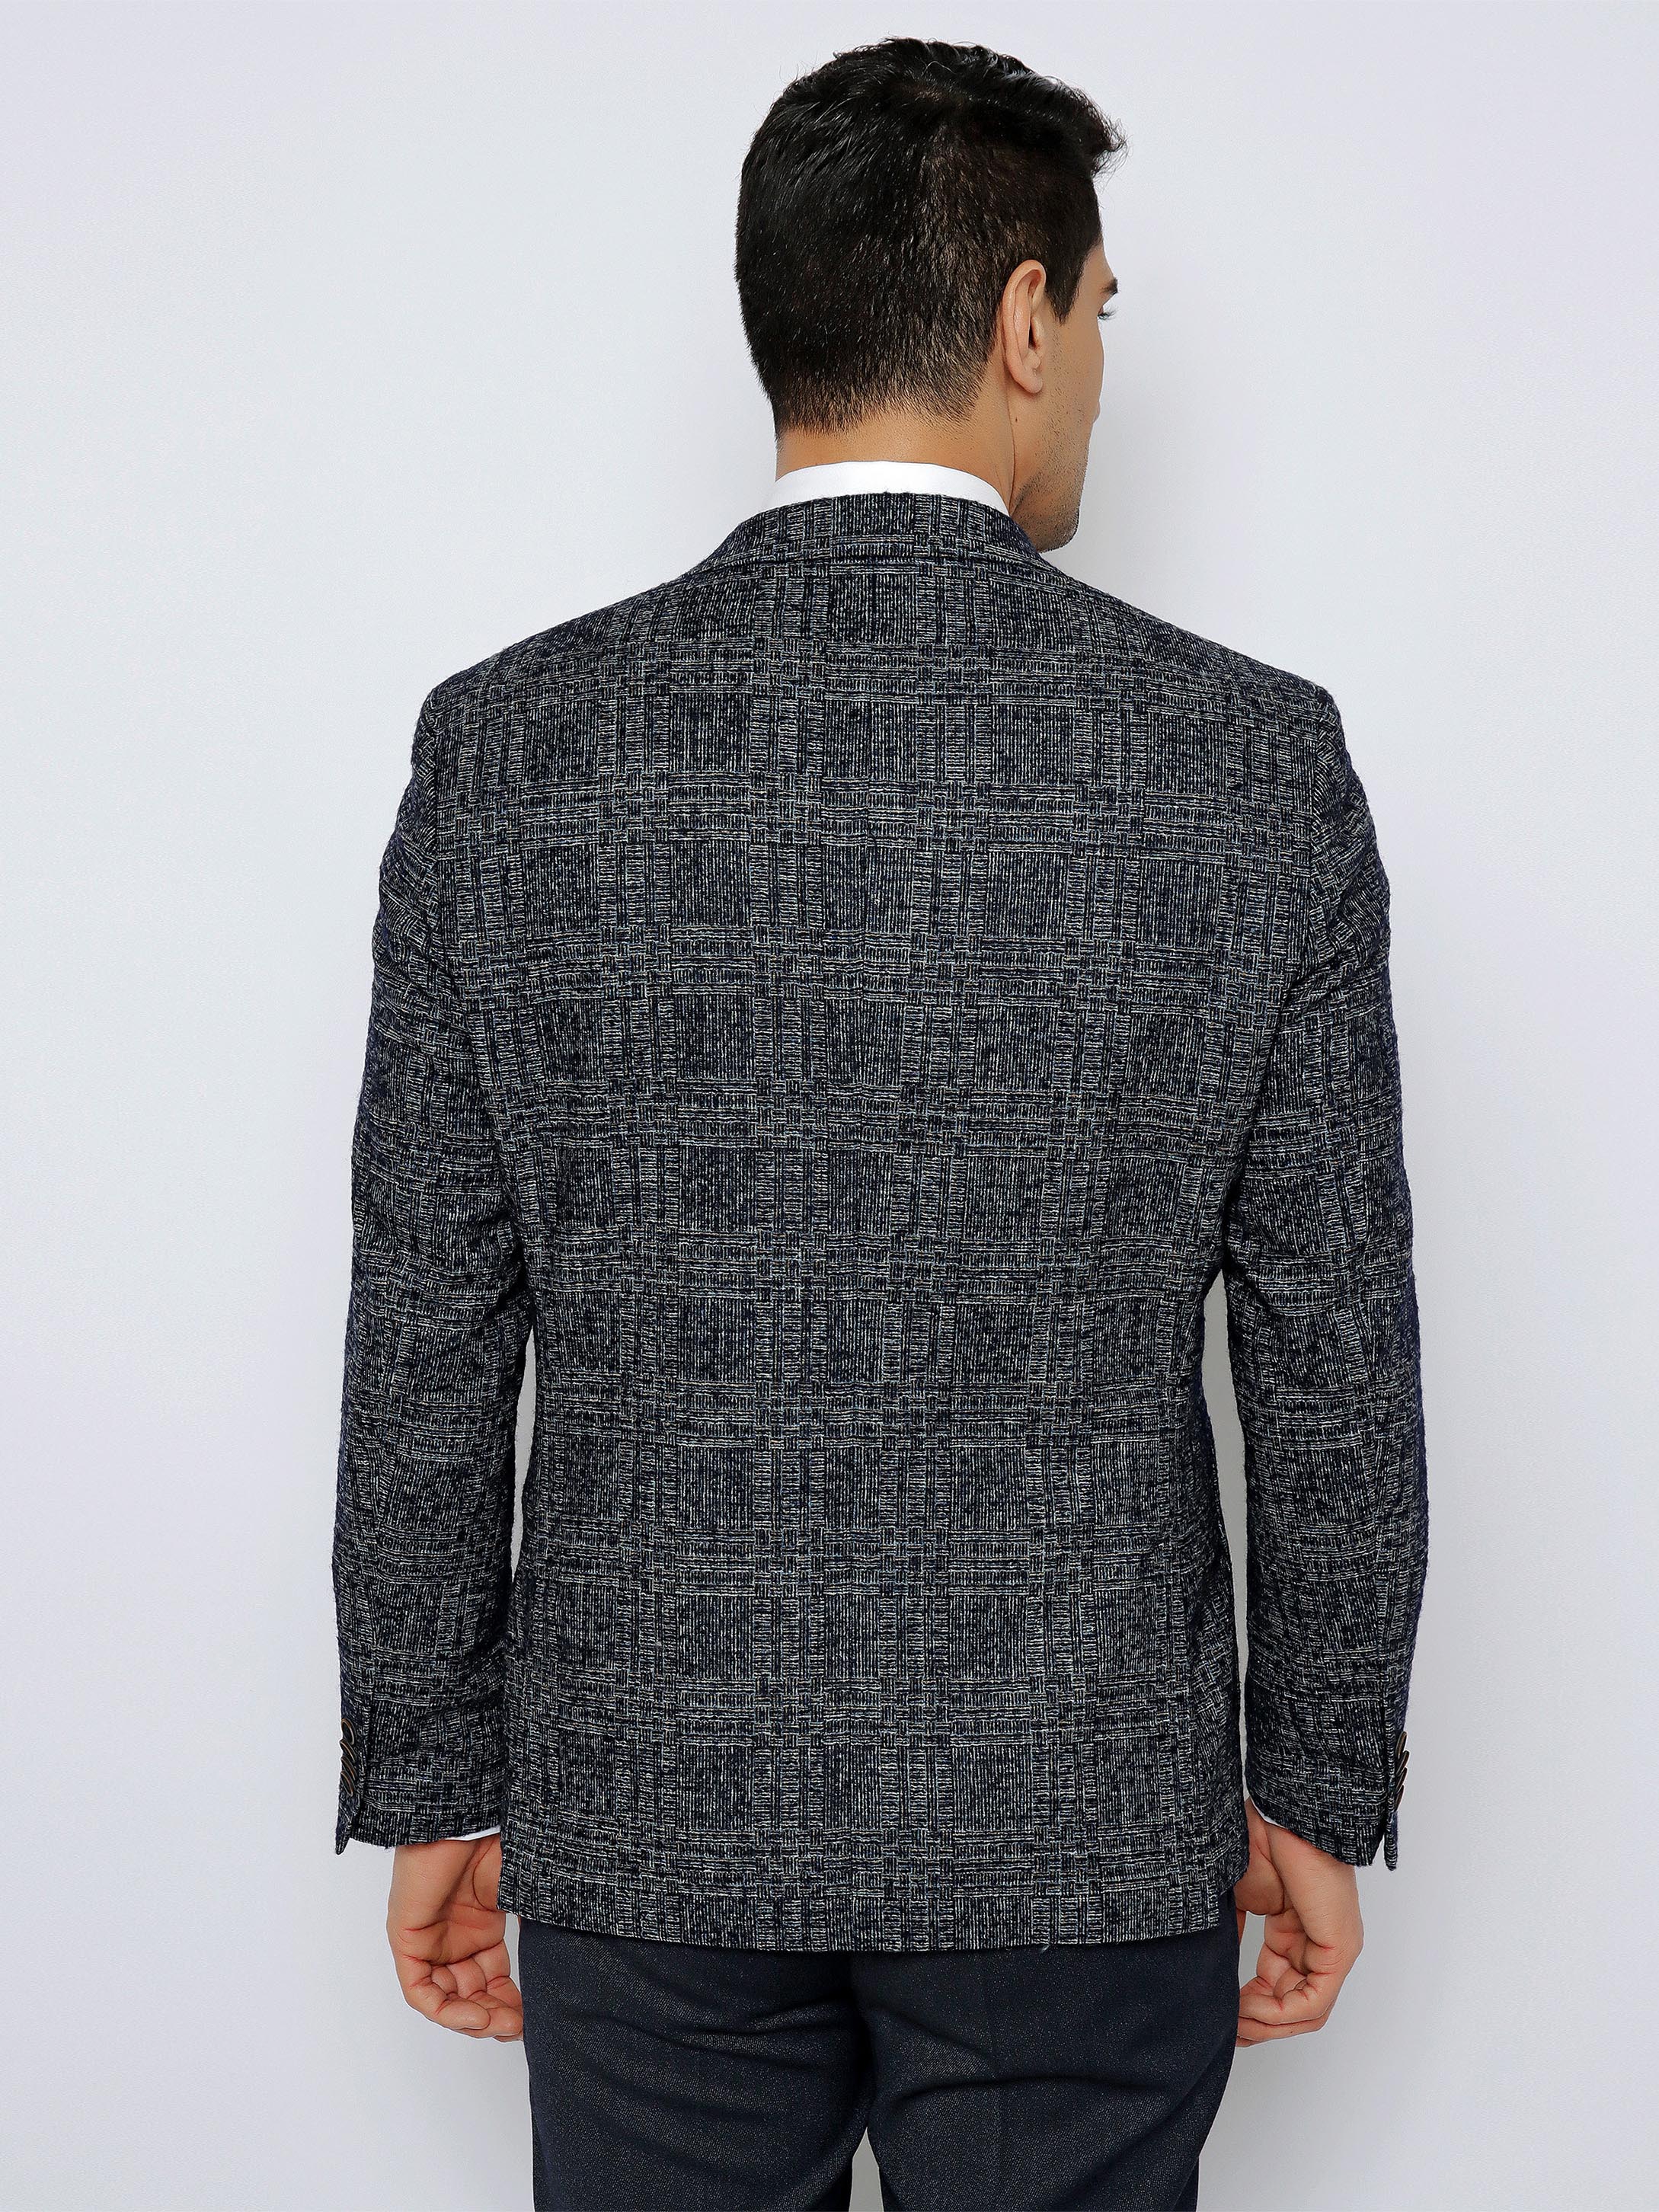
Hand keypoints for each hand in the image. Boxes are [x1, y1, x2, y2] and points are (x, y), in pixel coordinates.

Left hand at [386, 1835, 522, 2040]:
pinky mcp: (407, 1941)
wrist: (464, 1816)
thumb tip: (564, 1963)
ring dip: (474, 2019)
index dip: (510, 2003)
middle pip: (469, 1995)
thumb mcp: (523, 1895)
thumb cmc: (495, 1842)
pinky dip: (447, 2011)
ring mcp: (428, 1941)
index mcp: (478, 1927)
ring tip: (502, 2024)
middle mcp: (451, 1938)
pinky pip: (420, 1992)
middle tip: (519, 2028)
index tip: (532, 2018)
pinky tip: (478, 2015)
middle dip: (495, 2017)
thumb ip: (536, 1928)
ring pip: (445, 2001)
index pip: (490, 1980)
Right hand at [1231, 1798, 1363, 2045]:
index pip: (1281, 1987)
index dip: (1252, 2009)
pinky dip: (1281, 2013)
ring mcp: (1333, 1948)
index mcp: (1296, 1931)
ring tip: (1235, 2023)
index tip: (1223, 2017)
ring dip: (1268, 2024)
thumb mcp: (1239, 1899)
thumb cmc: (1258, 1841)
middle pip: (1295, 2006)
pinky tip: (1249, 2009)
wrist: (1279, 1814)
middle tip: (1228, 2032)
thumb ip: (1233, 1936)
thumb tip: (1212, 1975)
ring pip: (1307, 2011)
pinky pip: (1314, 2000)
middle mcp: (1320, 1944)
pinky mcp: (1339, 1949)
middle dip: (1259, 2025)